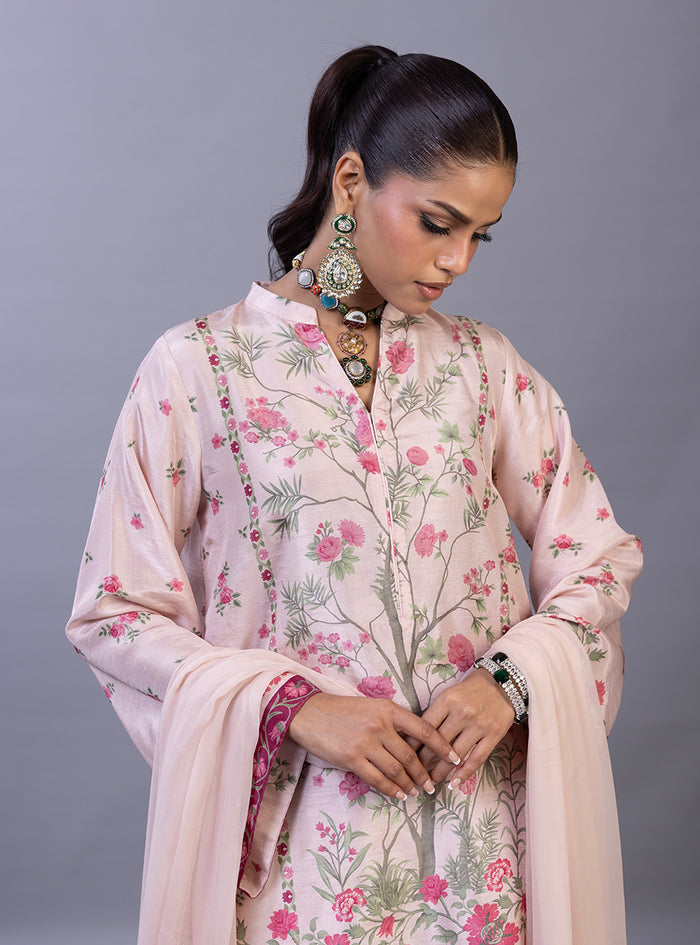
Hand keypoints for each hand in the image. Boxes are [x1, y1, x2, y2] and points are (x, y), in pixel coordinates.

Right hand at [287, 693, 461, 799]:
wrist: (309, 713)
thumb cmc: (342, 710)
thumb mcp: (371, 707)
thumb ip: (392, 721)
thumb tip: (414, 743)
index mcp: (388, 709)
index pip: (424, 729)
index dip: (442, 746)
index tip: (454, 757)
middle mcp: (380, 725)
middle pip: (411, 755)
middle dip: (424, 773)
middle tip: (432, 785)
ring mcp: (366, 743)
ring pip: (397, 770)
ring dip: (410, 784)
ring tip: (416, 791)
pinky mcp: (352, 758)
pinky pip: (378, 779)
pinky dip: (391, 790)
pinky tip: (398, 795)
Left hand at [418, 667, 514, 788]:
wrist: (502, 682)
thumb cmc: (470, 689)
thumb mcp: (449, 694)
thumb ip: (435, 713)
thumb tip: (414, 736)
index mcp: (448, 700)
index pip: (425, 727)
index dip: (412, 745)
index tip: (404, 756)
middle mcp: (463, 713)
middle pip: (438, 744)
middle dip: (423, 762)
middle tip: (413, 773)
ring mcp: (479, 726)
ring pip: (455, 755)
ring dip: (440, 772)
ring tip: (430, 781)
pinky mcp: (494, 735)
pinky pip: (477, 759)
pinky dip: (464, 774)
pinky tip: (454, 783)